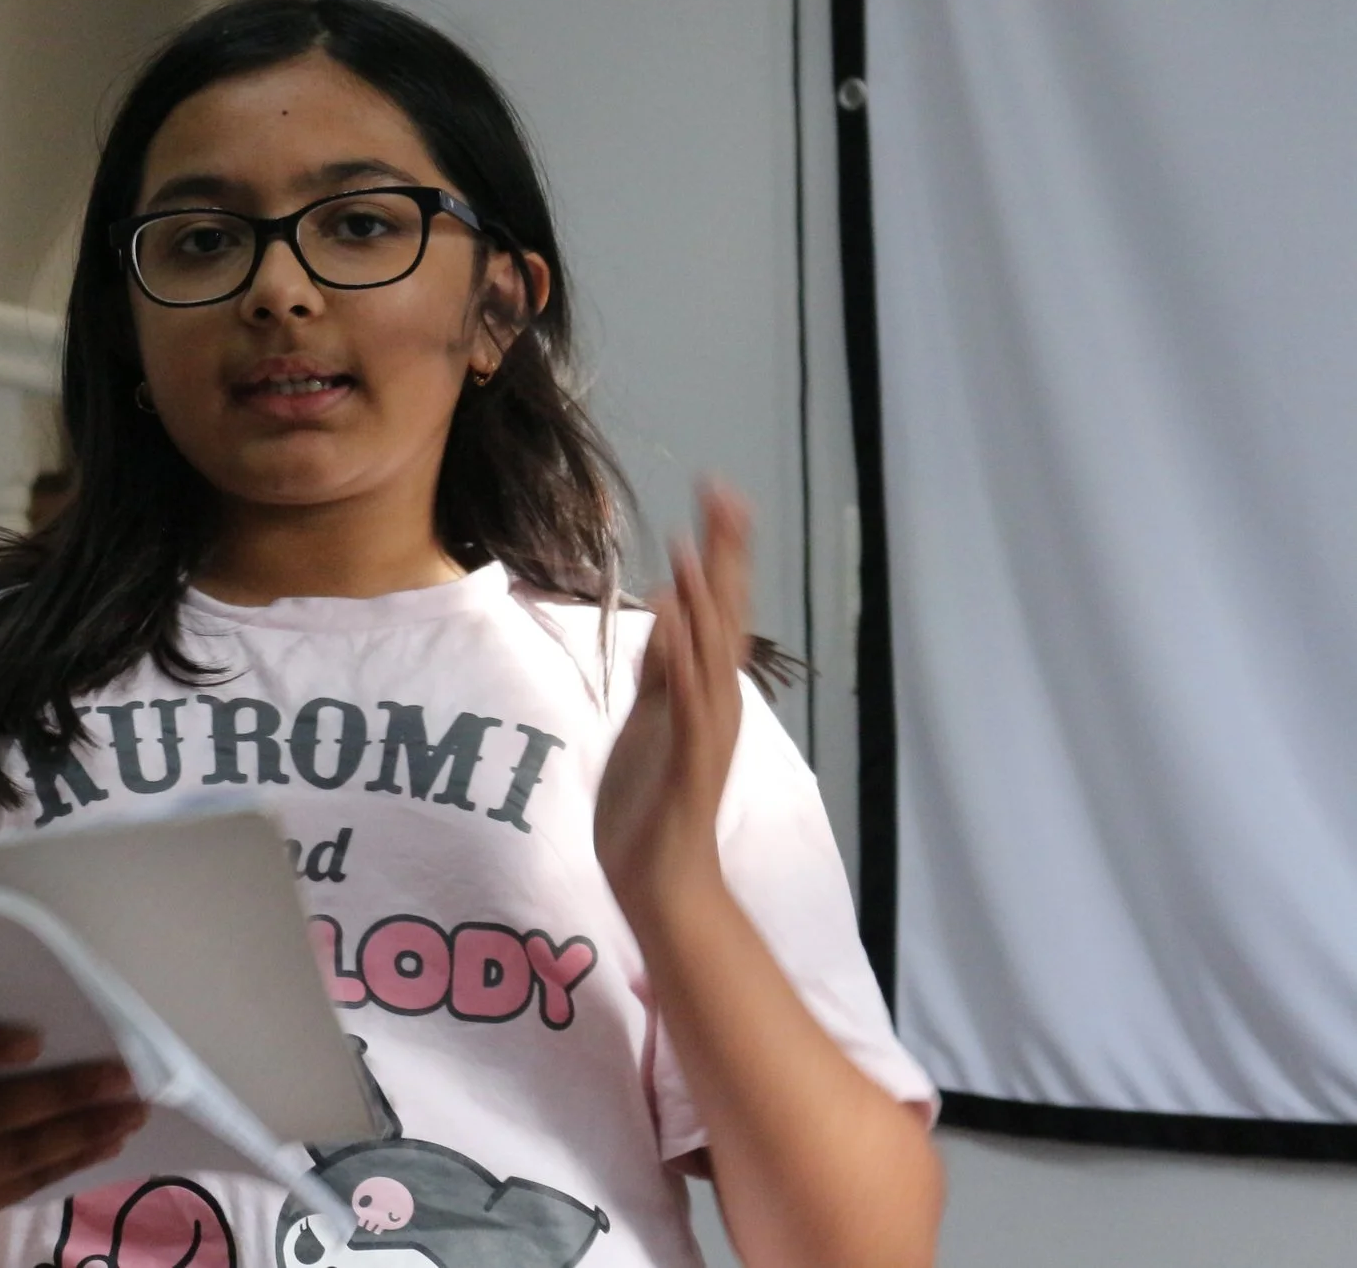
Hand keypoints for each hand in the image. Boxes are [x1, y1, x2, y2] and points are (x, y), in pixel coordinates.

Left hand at [594, 482, 753, 921]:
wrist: (659, 879)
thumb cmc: (649, 805)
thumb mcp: (648, 718)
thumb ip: (662, 668)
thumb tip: (668, 611)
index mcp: (702, 689)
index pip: (714, 607)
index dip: (718, 553)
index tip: (719, 497)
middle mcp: (717, 700)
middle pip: (724, 614)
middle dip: (724, 554)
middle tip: (725, 493)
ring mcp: (706, 728)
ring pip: (710, 649)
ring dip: (703, 595)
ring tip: (694, 542)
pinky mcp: (687, 757)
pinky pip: (687, 697)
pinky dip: (683, 655)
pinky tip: (674, 617)